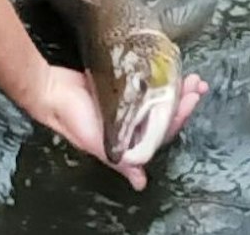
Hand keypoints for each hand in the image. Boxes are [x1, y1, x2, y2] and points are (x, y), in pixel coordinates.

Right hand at [20, 64, 208, 189]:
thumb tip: (141, 182)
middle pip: (166, 112)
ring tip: (191, 76)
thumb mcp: (99, 144)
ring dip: (176, 87)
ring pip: (159, 97)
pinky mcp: (121, 84)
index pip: (164, 130)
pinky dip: (158, 76)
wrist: (50, 90)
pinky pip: (146, 81)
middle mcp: (132, 122)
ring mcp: (127, 102)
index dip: (180, 115)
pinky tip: (168, 67)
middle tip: (198, 83)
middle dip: (184, 99)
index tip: (192, 98)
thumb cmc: (72, 119)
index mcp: (131, 139)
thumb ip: (122, 161)